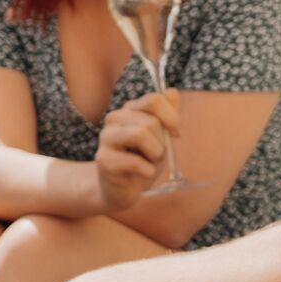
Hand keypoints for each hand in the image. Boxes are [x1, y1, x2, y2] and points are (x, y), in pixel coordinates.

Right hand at [91, 92, 179, 213]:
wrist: (123, 189)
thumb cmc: (143, 161)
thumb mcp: (161, 138)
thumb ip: (167, 115)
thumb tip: (172, 92)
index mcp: (130, 109)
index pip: (153, 100)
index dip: (171, 117)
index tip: (177, 134)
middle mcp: (115, 118)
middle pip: (151, 121)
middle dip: (162, 142)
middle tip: (156, 156)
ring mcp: (106, 137)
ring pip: (140, 134)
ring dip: (154, 154)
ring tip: (150, 163)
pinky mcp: (103, 159)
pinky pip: (135, 161)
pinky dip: (147, 171)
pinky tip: (143, 174)